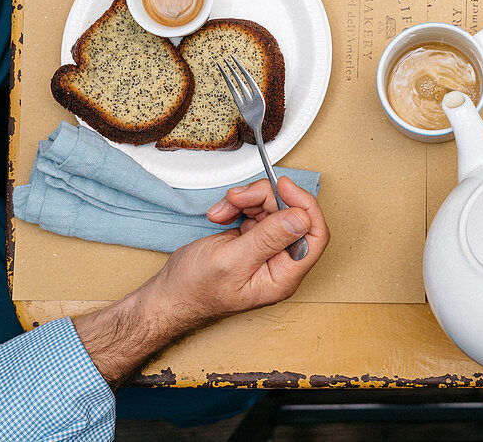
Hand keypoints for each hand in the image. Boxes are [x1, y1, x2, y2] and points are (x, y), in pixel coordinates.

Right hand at [148, 176, 328, 325]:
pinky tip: (222, 214)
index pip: (314, 236)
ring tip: (225, 208)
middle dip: (265, 199)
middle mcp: (279, 262)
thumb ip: (268, 238)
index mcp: (283, 276)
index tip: (284, 187)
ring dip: (248, 201)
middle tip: (240, 197)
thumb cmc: (194, 291)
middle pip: (291, 215)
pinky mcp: (252, 238)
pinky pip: (256, 210)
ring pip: (272, 208)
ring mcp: (265, 249)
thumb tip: (301, 218)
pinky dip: (238, 206)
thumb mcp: (232, 261)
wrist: (168, 295)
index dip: (304, 206)